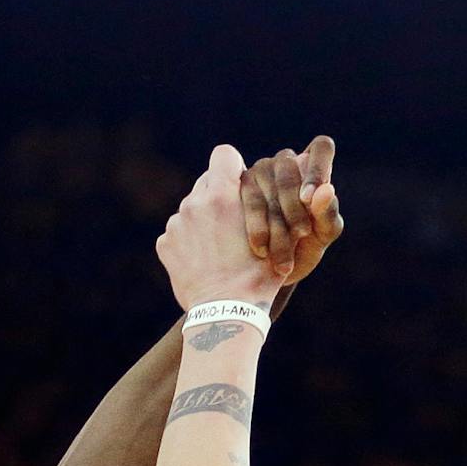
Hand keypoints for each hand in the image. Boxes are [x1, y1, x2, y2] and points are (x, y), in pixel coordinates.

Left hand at [159, 146, 288, 309]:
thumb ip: (278, 205)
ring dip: (205, 221)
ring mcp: (177, 223)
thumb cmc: (261, 274)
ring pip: (192, 209)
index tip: (241, 182)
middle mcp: (196, 202)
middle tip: (236, 221)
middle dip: (220, 196)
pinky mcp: (165, 243)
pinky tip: (205, 262)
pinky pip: (178, 233)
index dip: (234, 166)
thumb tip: (301, 186)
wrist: (227, 310)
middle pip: (206, 182)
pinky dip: (190, 244)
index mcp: (225, 195)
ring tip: (221, 249)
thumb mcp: (282, 236)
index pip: (224, 154)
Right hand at [239, 135, 343, 281]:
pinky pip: (246, 199)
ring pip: (265, 184)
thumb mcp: (322, 235)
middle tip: (301, 233)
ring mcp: (259, 171)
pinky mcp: (237, 186)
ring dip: (276, 221)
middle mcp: (285, 163)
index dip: (317, 168)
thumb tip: (327, 189)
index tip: (308, 199)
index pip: (321, 147)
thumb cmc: (306, 247)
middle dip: (295, 205)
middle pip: (289, 168)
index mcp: (313, 170)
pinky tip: (262, 250)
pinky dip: (257, 227)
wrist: (272, 270)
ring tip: (284, 254)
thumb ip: (327, 214)